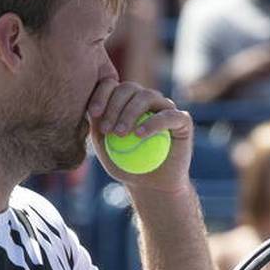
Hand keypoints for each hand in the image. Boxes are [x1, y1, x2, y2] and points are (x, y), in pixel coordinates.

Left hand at [86, 78, 194, 192]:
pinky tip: (139, 135)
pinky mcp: (182, 120)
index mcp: (126, 100)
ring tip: (120, 134)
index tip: (93, 114)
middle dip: (114, 105)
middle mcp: (146, 99)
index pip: (112, 85)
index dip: (101, 94)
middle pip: (128, 88)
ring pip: (147, 96)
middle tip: (107, 129)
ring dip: (130, 112)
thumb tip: (86, 108)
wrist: (152, 185)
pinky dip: (153, 123)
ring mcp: (165, 107)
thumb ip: (97, 126)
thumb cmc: (126, 165)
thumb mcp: (104, 147)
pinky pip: (168, 115)